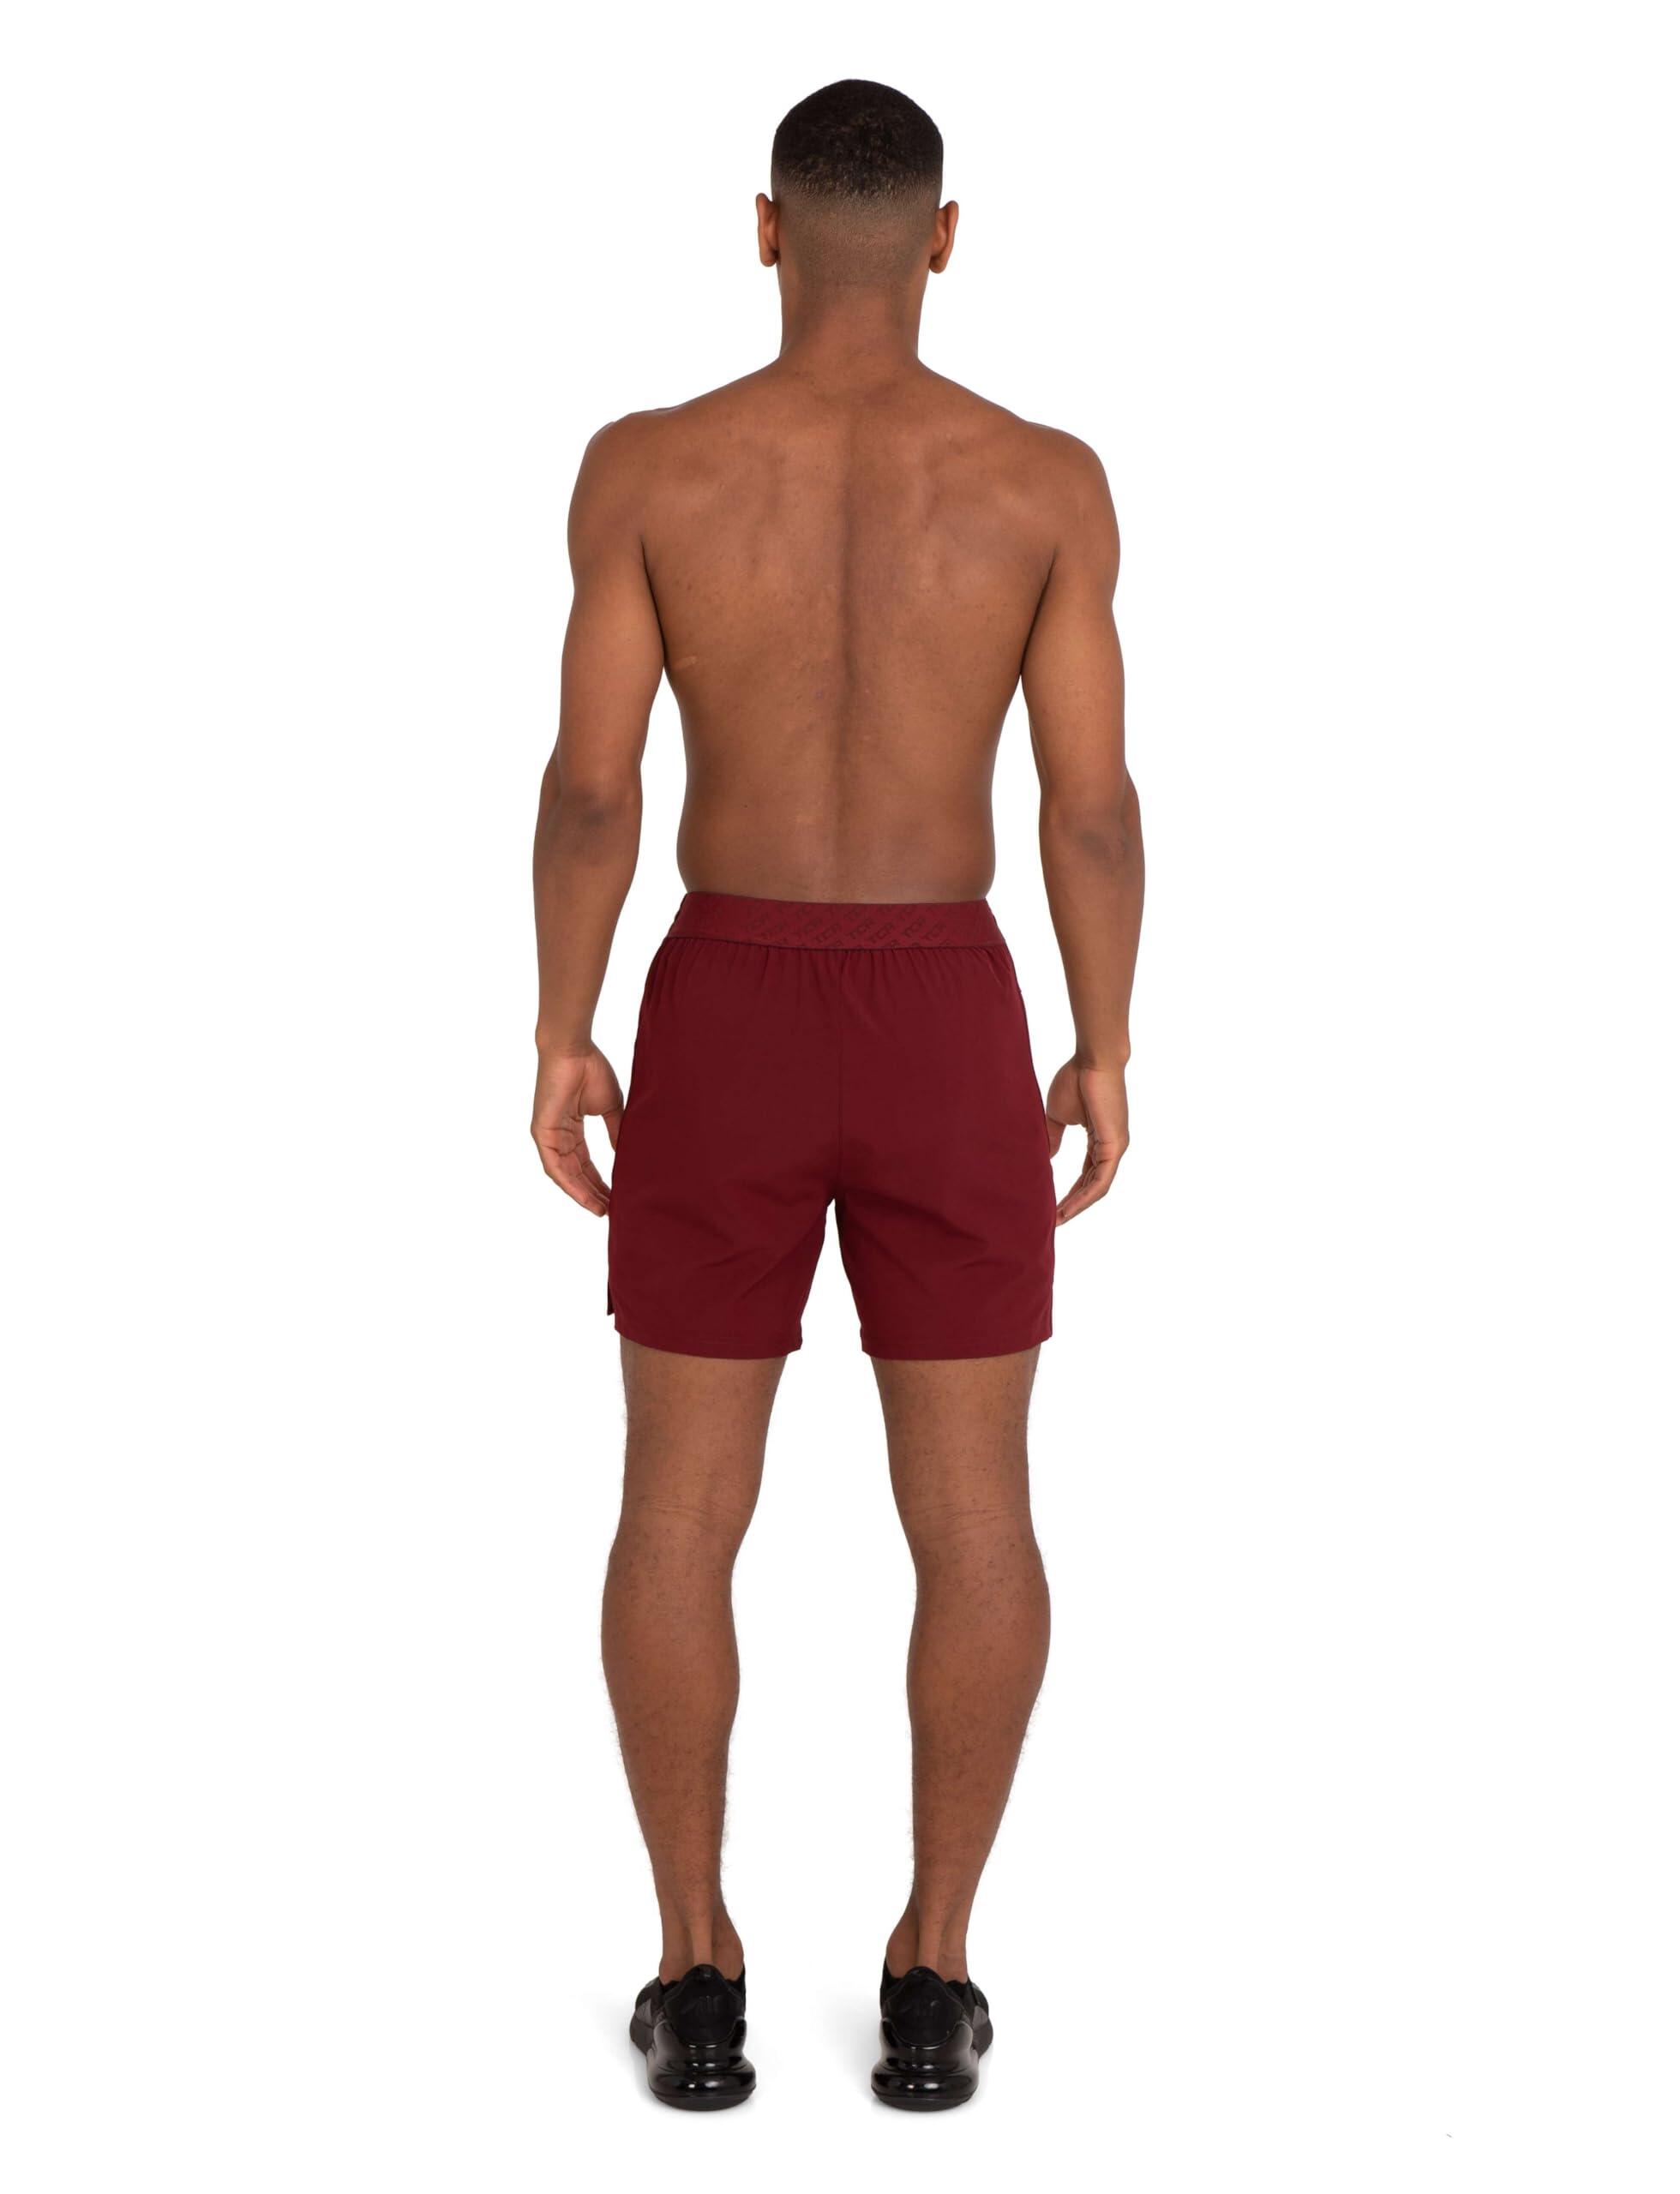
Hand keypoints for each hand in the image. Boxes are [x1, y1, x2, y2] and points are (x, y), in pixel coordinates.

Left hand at [531, 1045, 623, 1214]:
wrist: (574, 1049)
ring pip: (565, 1174)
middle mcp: (558, 1135)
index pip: (586, 1163)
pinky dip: (569, 1184)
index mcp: (571, 1128)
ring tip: (601, 1209)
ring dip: (582, 1193)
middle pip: (576, 1172)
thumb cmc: (590, 1069)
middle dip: (593, 1192)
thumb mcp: (610, 1108)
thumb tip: (626, 1155)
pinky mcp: (542, 1133)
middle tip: (612, 1210)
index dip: (599, 1181)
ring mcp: (548, 1135)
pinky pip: (554, 1166)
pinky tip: (584, 1197)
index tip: (616, 1196)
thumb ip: (615, 1132)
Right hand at [1045, 1058, 1128, 1223]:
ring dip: (1077, 1205)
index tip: (1051, 1203)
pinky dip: (1085, 1197)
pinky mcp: (1115, 1147)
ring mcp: (1116, 1148)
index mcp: (1099, 1139)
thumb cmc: (1076, 1079)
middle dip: (1073, 1204)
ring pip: (1097, 1187)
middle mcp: (1111, 1147)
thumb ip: (1053, 1138)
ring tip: (1057, 1219)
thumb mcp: (1058, 1115)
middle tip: (1052, 1219)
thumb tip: (1047, 1158)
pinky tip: (1068, 1208)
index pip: (1086, 1173)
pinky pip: (1101, 1181)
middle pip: (1092, 1185)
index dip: (1070, 1190)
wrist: (1092, 1060)